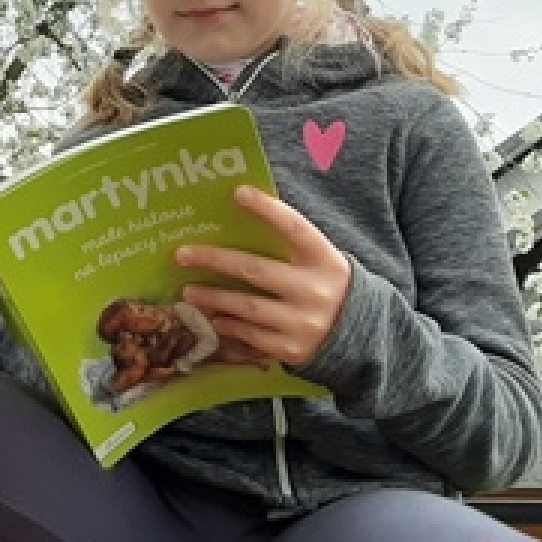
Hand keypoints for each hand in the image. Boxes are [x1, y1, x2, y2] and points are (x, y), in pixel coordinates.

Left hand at [175, 185, 351, 367]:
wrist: (359, 337)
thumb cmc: (326, 288)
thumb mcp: (319, 263)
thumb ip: (289, 247)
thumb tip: (238, 223)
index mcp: (323, 260)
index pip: (295, 228)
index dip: (268, 209)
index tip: (239, 193)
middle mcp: (314, 290)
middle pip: (256, 270)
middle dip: (216, 260)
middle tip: (183, 255)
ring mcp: (302, 322)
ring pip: (246, 306)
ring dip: (213, 296)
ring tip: (189, 290)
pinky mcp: (290, 348)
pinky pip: (249, 335)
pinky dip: (227, 325)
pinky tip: (211, 317)